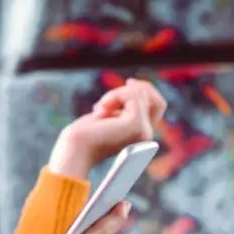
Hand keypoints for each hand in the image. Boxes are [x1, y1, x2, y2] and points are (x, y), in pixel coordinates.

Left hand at [48, 79, 166, 178]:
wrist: (74, 151)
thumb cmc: (84, 135)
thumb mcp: (107, 114)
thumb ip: (123, 106)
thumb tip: (133, 84)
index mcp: (142, 134)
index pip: (158, 104)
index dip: (145, 90)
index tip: (129, 83)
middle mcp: (147, 134)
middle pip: (153, 96)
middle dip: (128, 90)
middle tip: (105, 103)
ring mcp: (144, 131)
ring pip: (139, 93)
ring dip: (116, 93)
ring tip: (99, 109)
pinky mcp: (136, 125)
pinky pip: (132, 95)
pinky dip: (114, 96)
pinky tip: (100, 111)